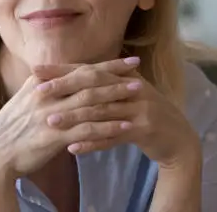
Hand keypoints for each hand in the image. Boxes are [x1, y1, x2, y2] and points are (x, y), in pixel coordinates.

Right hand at [0, 58, 141, 181]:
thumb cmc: (11, 129)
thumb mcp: (26, 100)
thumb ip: (47, 89)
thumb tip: (67, 80)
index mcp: (41, 83)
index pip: (79, 69)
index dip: (105, 64)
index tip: (126, 60)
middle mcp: (47, 94)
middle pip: (88, 81)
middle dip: (115, 75)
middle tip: (138, 71)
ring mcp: (51, 114)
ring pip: (91, 102)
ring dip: (117, 97)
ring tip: (138, 94)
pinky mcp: (55, 136)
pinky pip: (87, 129)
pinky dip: (108, 126)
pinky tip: (126, 126)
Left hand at [35, 58, 200, 170]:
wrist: (180, 138)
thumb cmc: (146, 115)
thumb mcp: (127, 94)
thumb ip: (105, 85)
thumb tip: (72, 75)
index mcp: (125, 76)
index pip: (89, 69)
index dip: (63, 69)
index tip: (36, 70)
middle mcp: (133, 88)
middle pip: (94, 85)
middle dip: (64, 87)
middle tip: (38, 92)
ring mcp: (141, 108)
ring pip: (101, 111)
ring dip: (74, 117)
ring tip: (50, 121)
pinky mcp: (146, 129)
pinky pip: (113, 136)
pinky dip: (92, 142)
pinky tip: (72, 147)